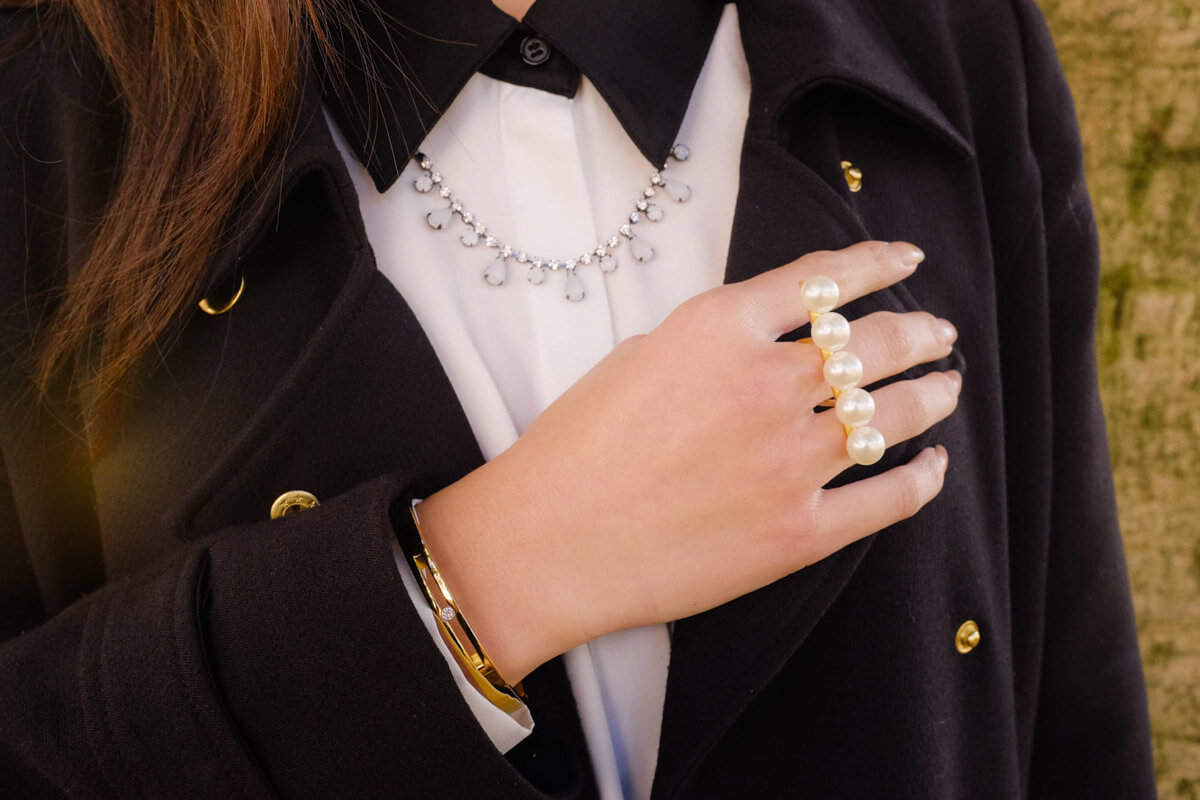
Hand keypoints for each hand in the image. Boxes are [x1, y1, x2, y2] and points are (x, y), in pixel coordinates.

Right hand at [418, 241, 959, 681]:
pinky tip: (933, 465)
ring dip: (933, 394)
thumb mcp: (640, 356)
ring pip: (895, 415)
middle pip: (874, 344)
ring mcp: (790, 461)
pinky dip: (923, 478)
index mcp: (720, 327)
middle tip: (938, 333)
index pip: (825, 278)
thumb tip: (777, 342)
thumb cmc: (576, 447)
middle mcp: (768, 384)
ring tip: (947, 386)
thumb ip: (716, 340)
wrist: (547, 542)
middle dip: (919, 332)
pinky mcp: (798, 532)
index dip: (878, 264)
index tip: (906, 261)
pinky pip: (889, 498)